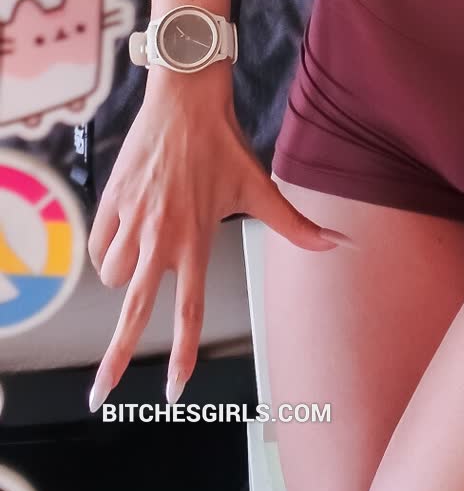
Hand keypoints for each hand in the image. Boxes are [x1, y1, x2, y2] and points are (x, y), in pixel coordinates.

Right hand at [86, 70, 341, 408]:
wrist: (185, 96)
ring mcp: (132, 219)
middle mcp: (161, 236)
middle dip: (115, 358)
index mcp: (197, 238)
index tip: (175, 390)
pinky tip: (124, 239)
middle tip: (102, 394)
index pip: (190, 310)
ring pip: (115, 278)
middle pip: (134, 312)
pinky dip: (108, 252)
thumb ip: (294, 225)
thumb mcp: (259, 186)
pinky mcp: (111, 201)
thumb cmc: (223, 141)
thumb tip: (337, 244)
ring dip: (125, 279)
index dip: (182, 353)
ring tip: (144, 255)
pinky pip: (99, 248)